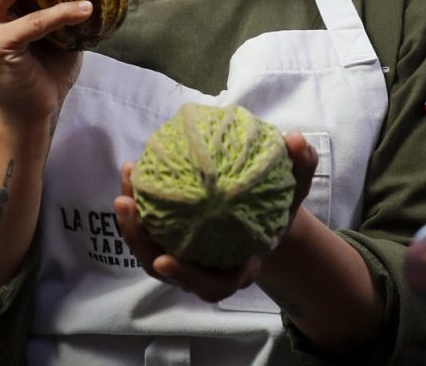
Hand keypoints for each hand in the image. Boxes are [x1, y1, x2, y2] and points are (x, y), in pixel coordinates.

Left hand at [113, 132, 317, 302]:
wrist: (261, 215)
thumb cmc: (276, 208)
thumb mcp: (294, 191)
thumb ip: (300, 169)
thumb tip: (296, 139)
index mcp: (233, 270)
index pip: (209, 285)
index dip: (186, 275)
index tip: (165, 260)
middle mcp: (202, 269)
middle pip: (165, 269)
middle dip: (139, 241)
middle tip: (126, 205)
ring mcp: (182, 256)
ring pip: (148, 248)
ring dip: (130, 219)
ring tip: (126, 182)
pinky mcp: (168, 237)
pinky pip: (148, 225)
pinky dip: (137, 202)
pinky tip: (133, 170)